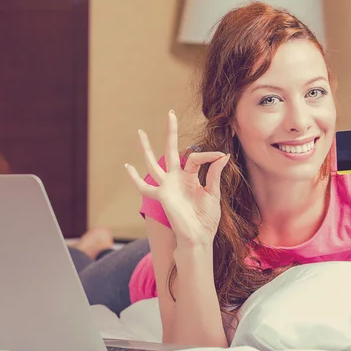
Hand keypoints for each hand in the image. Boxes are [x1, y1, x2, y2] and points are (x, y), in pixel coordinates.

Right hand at [125, 110, 229, 247]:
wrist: (199, 237)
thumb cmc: (206, 218)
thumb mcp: (214, 193)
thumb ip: (215, 174)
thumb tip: (222, 154)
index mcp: (192, 176)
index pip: (195, 156)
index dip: (208, 154)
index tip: (221, 156)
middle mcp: (177, 178)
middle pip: (171, 149)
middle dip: (171, 132)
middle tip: (170, 113)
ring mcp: (167, 186)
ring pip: (153, 162)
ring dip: (147, 148)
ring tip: (141, 132)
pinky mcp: (161, 196)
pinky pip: (145, 187)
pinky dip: (135, 178)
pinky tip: (127, 167)